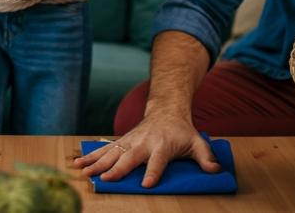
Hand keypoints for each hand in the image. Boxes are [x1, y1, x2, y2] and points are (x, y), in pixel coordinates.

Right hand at [73, 111, 219, 187]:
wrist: (165, 110)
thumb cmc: (181, 131)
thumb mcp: (197, 143)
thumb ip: (206, 158)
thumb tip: (216, 171)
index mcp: (162, 145)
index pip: (158, 161)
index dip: (153, 172)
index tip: (146, 184)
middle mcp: (144, 143)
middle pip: (129, 156)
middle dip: (117, 168)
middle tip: (105, 179)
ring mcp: (130, 141)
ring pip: (112, 152)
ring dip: (96, 162)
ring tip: (83, 172)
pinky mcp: (121, 141)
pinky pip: (104, 150)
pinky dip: (90, 156)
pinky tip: (78, 164)